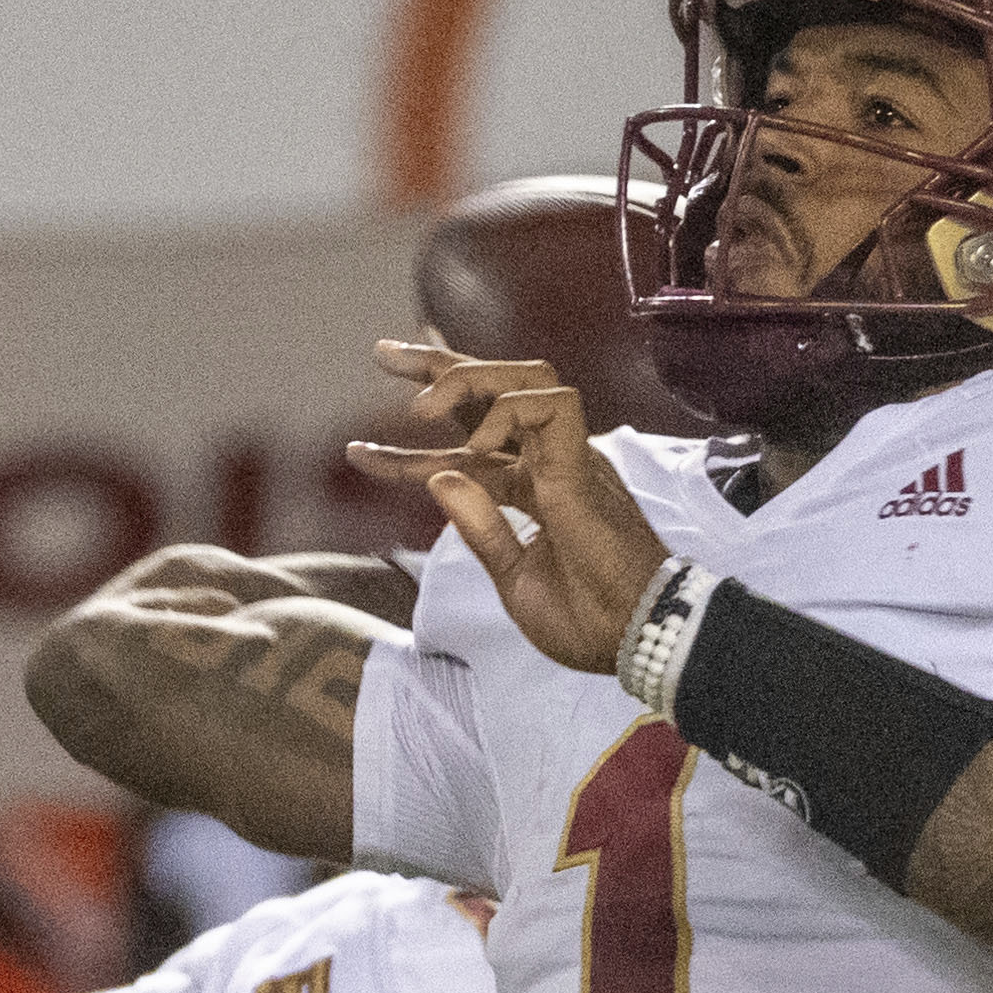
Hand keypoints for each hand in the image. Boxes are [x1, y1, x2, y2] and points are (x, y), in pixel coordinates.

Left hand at [348, 344, 668, 673]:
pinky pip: (551, 404)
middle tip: (381, 353)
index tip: (357, 452)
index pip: (467, 449)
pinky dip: (507, 412)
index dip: (408, 452)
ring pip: (528, 379)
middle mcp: (550, 463)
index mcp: (532, 490)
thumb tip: (440, 477)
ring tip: (420, 410)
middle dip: (438, 366)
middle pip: (496, 391)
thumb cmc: (587, 620)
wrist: (635, 639)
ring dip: (469, 379)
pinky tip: (476, 446)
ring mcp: (570, 458)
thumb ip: (479, 529)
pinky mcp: (584, 463)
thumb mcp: (512, 579)